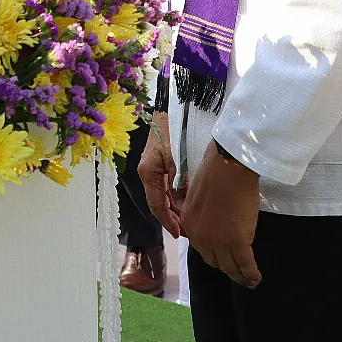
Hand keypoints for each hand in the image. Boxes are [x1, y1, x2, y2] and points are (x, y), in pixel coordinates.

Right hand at [136, 111, 184, 237]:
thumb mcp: (175, 157)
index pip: (156, 205)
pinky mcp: (165, 165)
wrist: (175, 107)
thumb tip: (181, 205)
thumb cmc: (173, 130)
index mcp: (148, 172)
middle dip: (174, 218)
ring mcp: (157, 170)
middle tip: (191, 232)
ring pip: (166, 196)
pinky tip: (192, 204)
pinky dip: (180, 198)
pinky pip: (171, 187)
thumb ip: (177, 181)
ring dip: (178, 209)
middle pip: (161, 203)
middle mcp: (150, 173)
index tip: (180, 233)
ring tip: (193, 222)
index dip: (168, 221)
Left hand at [185, 141, 261, 288]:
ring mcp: (217, 240)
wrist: (228, 167)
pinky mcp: (236, 241)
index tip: (222, 258)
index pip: (200, 247)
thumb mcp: (199, 193)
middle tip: (237, 272)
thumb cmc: (216, 172)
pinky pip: (244, 264)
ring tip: (249, 281)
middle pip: (213, 261)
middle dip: (225, 268)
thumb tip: (213, 215)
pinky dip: (251, 274)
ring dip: (240, 276)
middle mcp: (199, 235)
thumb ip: (202, 209)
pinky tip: (256, 278)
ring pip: (229, 267)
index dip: (213, 254)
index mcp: (189, 221)